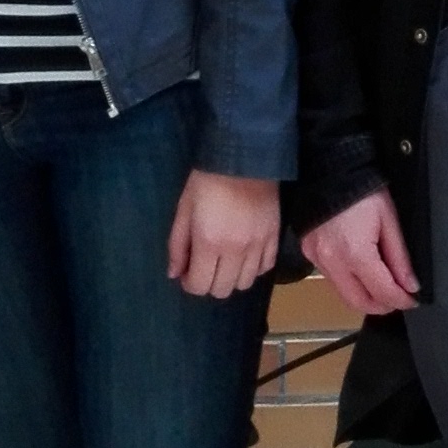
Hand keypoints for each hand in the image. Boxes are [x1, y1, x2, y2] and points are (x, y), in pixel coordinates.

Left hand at [167, 169, 279, 298]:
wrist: (245, 157)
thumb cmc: (207, 181)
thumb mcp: (184, 209)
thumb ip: (177, 244)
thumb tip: (174, 274)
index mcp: (208, 242)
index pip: (200, 285)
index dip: (189, 283)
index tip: (187, 272)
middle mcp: (235, 250)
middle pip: (223, 289)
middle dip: (209, 283)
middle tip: (205, 266)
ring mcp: (258, 246)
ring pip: (245, 283)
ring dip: (232, 277)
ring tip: (225, 261)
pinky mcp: (274, 237)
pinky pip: (266, 268)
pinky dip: (254, 268)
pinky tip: (245, 255)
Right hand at [300, 188, 419, 321]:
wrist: (330, 169)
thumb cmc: (364, 190)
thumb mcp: (390, 221)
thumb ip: (400, 258)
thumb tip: (410, 286)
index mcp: (356, 254)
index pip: (382, 292)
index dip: (401, 300)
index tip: (412, 300)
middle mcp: (332, 262)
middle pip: (359, 302)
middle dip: (381, 305)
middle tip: (398, 297)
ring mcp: (317, 259)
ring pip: (343, 294)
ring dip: (364, 296)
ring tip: (381, 284)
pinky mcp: (309, 253)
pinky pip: (331, 279)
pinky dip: (348, 282)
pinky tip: (361, 271)